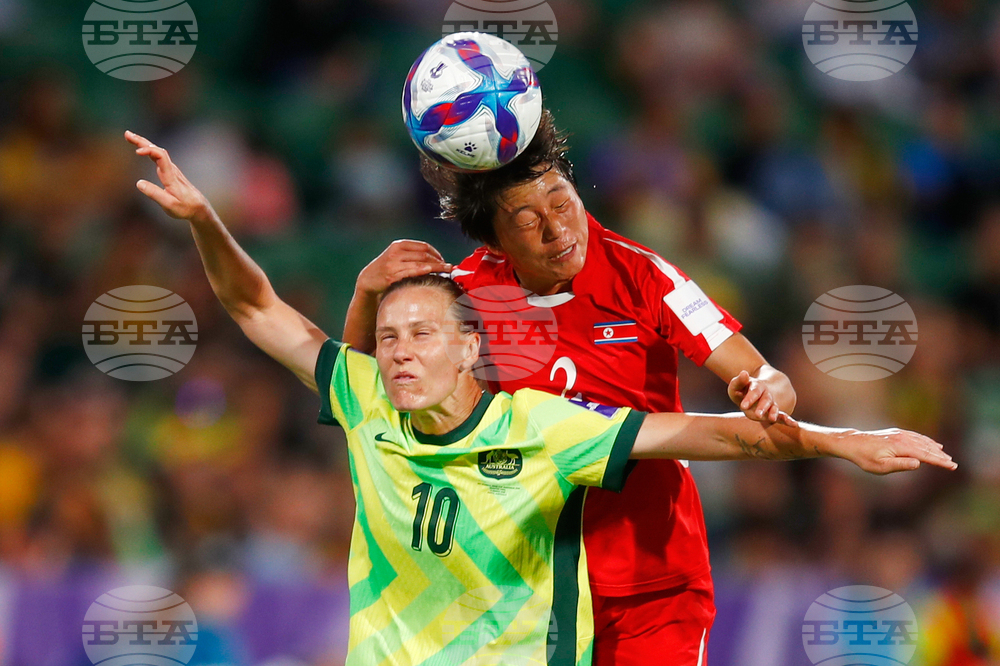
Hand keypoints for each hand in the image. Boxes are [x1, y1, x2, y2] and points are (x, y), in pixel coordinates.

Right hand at [125, 130, 213, 222]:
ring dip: (144, 143)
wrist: (199, 208)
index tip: (137, 152)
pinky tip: (144, 149)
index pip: (161, 156)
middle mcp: (172, 170)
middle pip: (158, 150)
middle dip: (142, 141)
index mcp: (170, 176)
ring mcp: (172, 170)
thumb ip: (154, 194)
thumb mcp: (169, 205)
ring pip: (158, 152)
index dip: (149, 151)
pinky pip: (159, 157)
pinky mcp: (171, 172)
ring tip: (130, 137)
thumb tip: (139, 183)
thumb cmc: (185, 208)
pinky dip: (149, 150)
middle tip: (127, 134)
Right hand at [356, 240, 451, 296]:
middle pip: (424, 255)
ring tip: (446, 271)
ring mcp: (394, 264)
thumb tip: (435, 258)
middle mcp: (396, 252)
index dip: (436, 253)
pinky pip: (411, 273)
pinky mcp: (392, 277)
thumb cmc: (386, 268)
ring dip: (436, 267)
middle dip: (439, 261)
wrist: (368, 279)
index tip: (443, 260)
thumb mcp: (396, 256)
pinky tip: (431, 273)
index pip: (423, 246)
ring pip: (420, 263)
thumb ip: (411, 254)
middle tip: (449, 267)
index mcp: (399, 245)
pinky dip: (423, 272)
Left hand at [729, 370, 793, 425]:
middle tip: (758, 415)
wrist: (761, 390)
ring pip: (774, 407)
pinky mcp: (774, 412)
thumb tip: (744, 373)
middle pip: (766, 400)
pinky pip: (782, 416)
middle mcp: (766, 395)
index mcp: (757, 387)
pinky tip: (794, 425)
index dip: (750, 398)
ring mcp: (771, 404)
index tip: (743, 406)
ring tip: (772, 419)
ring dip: (774, 413)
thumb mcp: (737, 386)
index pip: (754, 391)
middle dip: (762, 407)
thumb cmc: (743, 390)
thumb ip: (738, 382)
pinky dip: (788, 420)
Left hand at [833, 428, 956, 474]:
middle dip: (940, 456)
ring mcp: (900, 434)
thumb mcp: (881, 466)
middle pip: (926, 447)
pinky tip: (931, 443)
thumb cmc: (865, 457)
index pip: (926, 455)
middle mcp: (903, 438)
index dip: (940, 461)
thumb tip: (919, 463)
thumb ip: (901, 465)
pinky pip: (916, 436)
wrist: (852, 443)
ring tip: (945, 455)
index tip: (952, 466)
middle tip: (953, 464)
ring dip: (935, 448)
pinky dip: (926, 440)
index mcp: (901, 446)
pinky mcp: (896, 432)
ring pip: (922, 441)